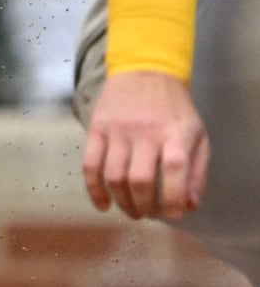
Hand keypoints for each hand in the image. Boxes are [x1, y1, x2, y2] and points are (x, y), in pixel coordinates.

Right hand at [82, 71, 208, 220]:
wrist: (145, 71)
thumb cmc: (173, 109)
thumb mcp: (197, 133)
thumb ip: (197, 169)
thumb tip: (190, 205)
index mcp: (175, 131)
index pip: (174, 168)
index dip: (173, 197)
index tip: (174, 213)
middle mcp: (146, 131)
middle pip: (139, 179)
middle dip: (144, 205)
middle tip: (148, 214)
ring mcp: (118, 130)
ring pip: (114, 177)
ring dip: (122, 202)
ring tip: (131, 211)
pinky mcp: (96, 130)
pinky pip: (90, 167)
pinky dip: (94, 191)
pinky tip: (103, 205)